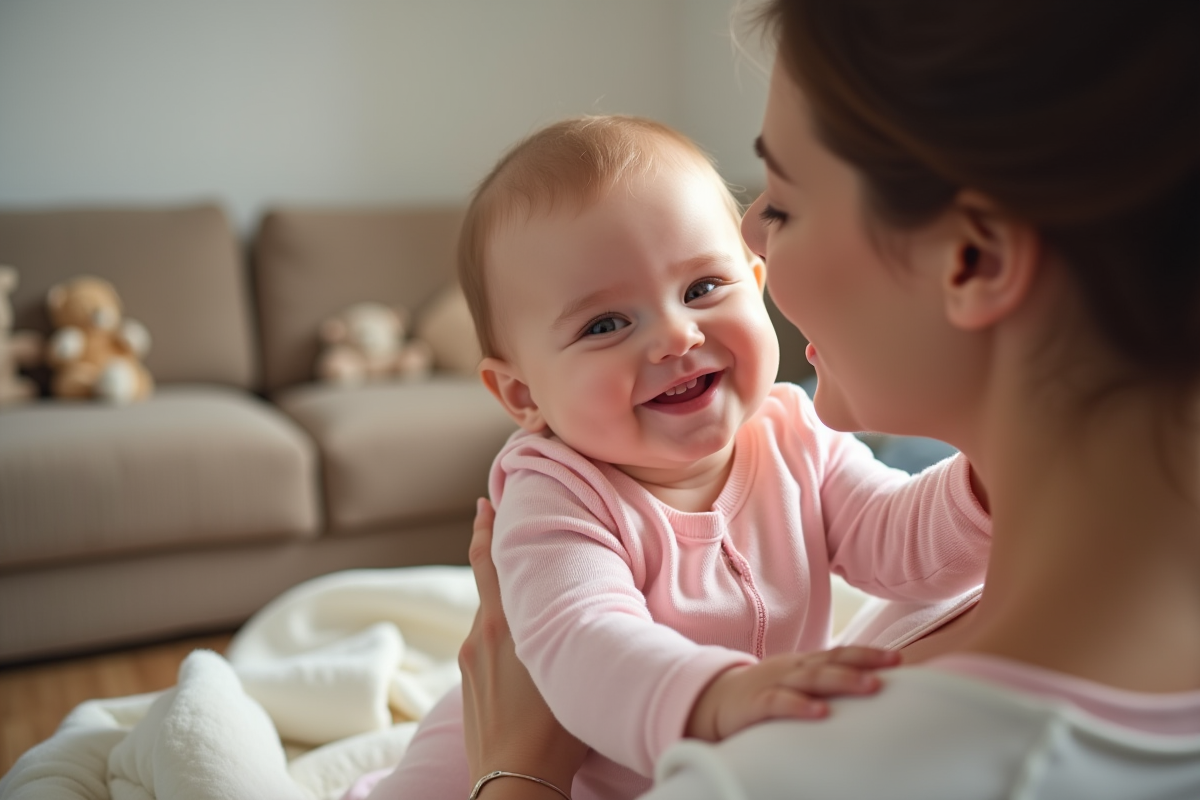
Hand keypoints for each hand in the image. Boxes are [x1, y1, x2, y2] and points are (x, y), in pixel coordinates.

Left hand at [459, 498, 588, 794]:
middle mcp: (483, 634)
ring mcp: (471, 659)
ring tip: (521, 584)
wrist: (514, 778)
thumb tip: (586, 601)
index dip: (489, 528)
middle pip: (487, 578)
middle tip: (489, 510)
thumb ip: (572, 626)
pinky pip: (484, 640)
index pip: (493, 561)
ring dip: (502, 594)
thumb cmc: (559, 729)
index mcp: (508, 624)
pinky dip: (499, 629)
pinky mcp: (468, 681)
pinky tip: (517, 642)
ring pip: (489, 613)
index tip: (488, 501)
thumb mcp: (574, 664)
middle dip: (491, 545)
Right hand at [685, 646, 901, 740]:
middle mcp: (793, 669)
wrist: (712, 701)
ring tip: (870, 686)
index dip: (868, 654)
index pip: (840, 654)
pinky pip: (780, 703)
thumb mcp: (795, 685)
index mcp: (804, 664)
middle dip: (864, 662)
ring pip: (812, 679)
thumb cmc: (763, 695)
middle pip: (832, 661)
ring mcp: (774, 683)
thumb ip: (824, 686)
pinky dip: (801, 706)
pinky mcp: (756, 703)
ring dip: (842, 680)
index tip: (899, 659)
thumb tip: (866, 693)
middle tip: (893, 665)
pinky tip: (821, 712)